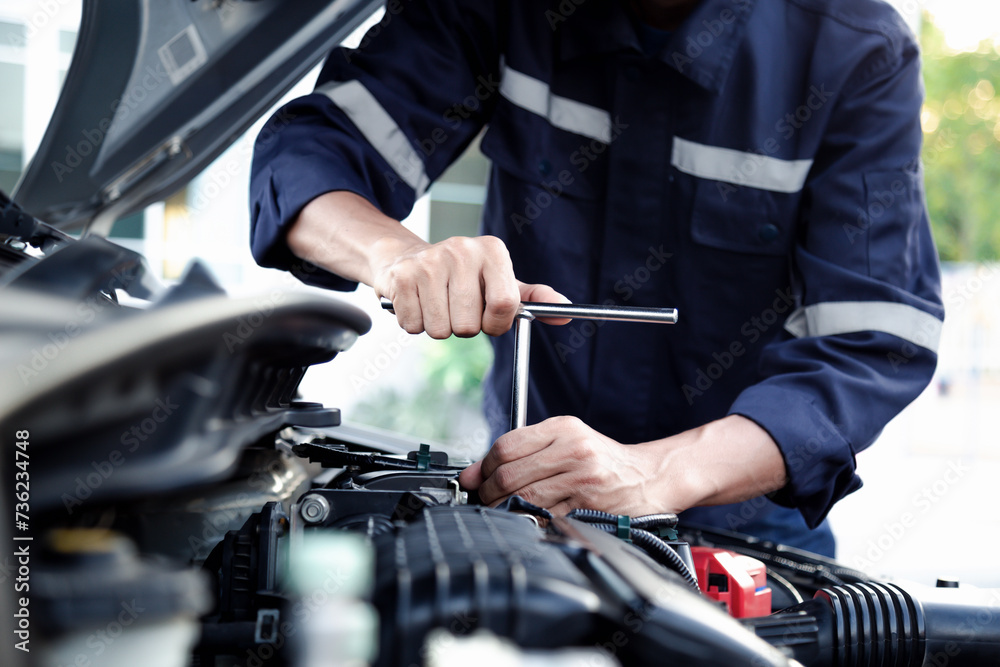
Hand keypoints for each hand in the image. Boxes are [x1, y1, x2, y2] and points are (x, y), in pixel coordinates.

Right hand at [287, 191, 568, 338]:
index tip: (488, 318)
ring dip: (438, 326)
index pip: (505, 306)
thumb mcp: (500, 281)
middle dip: (464, 326)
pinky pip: (414, 325)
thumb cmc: (461, 276)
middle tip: (456, 307)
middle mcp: (463, 250)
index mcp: (493, 250)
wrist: (406, 258)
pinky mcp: (401, 276)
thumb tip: (565, 310)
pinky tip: (418, 302)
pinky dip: (415, 323)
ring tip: (437, 303)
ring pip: (441, 330)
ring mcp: (430, 262)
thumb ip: (532, 299)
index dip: (496, 323)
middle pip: (470, 325)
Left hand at [458, 416, 668, 516]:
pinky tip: (524, 520)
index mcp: (564, 428)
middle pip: (510, 474)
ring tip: (498, 511)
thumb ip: (528, 450)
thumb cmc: (604, 460)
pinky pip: (546, 517)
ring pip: (524, 498)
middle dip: (486, 492)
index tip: (472, 480)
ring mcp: (582, 478)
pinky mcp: (589, 505)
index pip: (507, 446)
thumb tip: (477, 471)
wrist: (650, 477)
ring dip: (502, 510)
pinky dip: (528, 521)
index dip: (481, 467)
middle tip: (481, 500)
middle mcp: (573, 449)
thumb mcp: (570, 439)